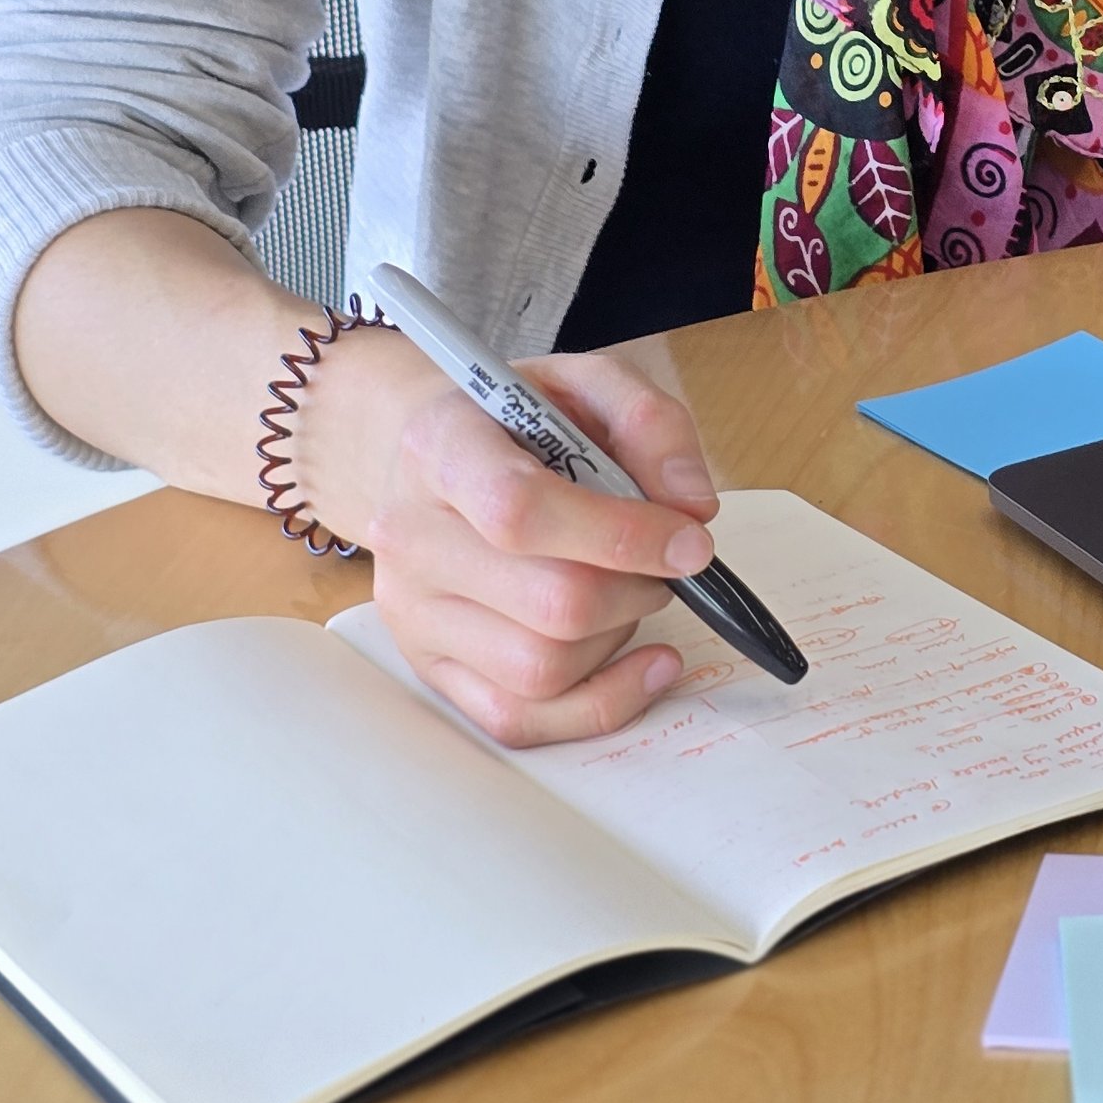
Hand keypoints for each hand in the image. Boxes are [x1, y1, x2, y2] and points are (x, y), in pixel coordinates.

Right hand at [318, 335, 722, 746]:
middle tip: (667, 559)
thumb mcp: (583, 383)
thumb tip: (692, 507)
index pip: (520, 511)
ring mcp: (414, 612)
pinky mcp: (431, 668)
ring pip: (541, 667)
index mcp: (441, 447)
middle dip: (637, 586)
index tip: (689, 540)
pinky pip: (519, 719)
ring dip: (617, 635)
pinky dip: (602, 703)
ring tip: (628, 589)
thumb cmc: (512, 422)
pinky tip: (647, 662)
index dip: (621, 535)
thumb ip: (648, 422)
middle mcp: (411, 536)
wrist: (428, 458)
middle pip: (548, 601)